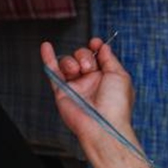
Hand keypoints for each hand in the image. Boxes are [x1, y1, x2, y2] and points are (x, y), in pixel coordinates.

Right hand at [40, 37, 135, 154]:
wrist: (103, 125)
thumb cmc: (116, 105)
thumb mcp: (120, 76)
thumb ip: (110, 59)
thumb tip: (103, 46)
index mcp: (106, 78)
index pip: (97, 56)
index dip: (96, 47)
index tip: (95, 42)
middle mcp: (90, 82)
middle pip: (82, 57)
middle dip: (84, 55)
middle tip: (89, 67)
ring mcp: (75, 86)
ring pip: (68, 63)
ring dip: (71, 61)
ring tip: (77, 70)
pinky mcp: (61, 91)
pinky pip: (53, 72)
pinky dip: (48, 58)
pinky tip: (46, 46)